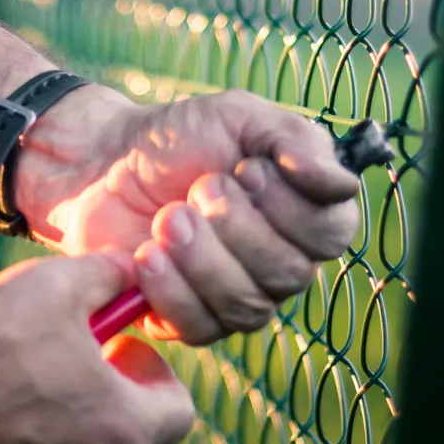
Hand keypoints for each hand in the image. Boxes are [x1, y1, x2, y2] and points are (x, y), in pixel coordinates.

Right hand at [0, 254, 194, 443]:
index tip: (119, 345)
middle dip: (107, 390)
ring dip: (64, 420)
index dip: (157, 370)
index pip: (179, 411)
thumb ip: (109, 274)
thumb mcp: (57, 283)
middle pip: (126, 434)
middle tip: (68, 353)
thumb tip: (129, 271)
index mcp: (123, 430)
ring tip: (18, 375)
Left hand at [15, 86, 360, 345]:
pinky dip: (171, 290)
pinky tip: (146, 255)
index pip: (332, 235)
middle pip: (289, 276)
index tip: (245, 169)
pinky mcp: (185, 318)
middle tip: (198, 187)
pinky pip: (199, 328)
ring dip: (202, 257)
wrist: (102, 163)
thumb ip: (294, 140)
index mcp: (302, 214)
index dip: (290, 207)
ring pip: (247, 306)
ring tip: (166, 217)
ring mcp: (233, 296)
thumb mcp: (238, 115)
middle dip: (238, 227)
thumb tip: (342, 183)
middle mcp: (277, 263)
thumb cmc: (177, 138)